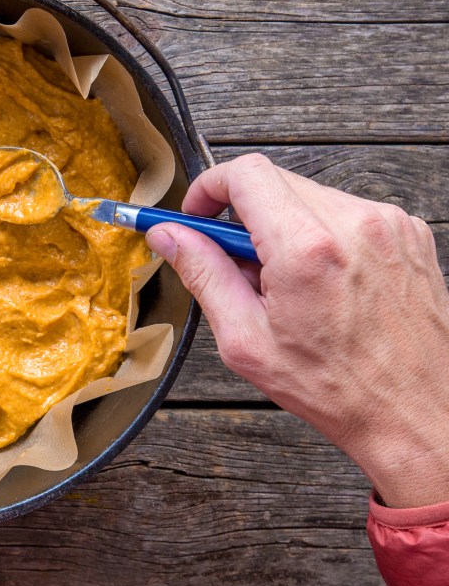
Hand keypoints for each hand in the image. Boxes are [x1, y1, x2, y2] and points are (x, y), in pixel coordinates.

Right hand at [145, 154, 448, 508]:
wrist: (417, 412)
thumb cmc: (338, 387)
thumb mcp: (246, 339)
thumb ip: (203, 274)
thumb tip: (169, 236)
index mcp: (307, 248)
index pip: (245, 174)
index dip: (208, 188)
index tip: (197, 214)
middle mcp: (353, 224)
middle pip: (274, 181)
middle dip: (242, 215)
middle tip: (234, 262)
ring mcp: (387, 224)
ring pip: (308, 196)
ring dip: (283, 226)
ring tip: (285, 283)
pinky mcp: (407, 232)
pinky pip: (344, 212)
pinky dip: (321, 235)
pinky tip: (321, 282)